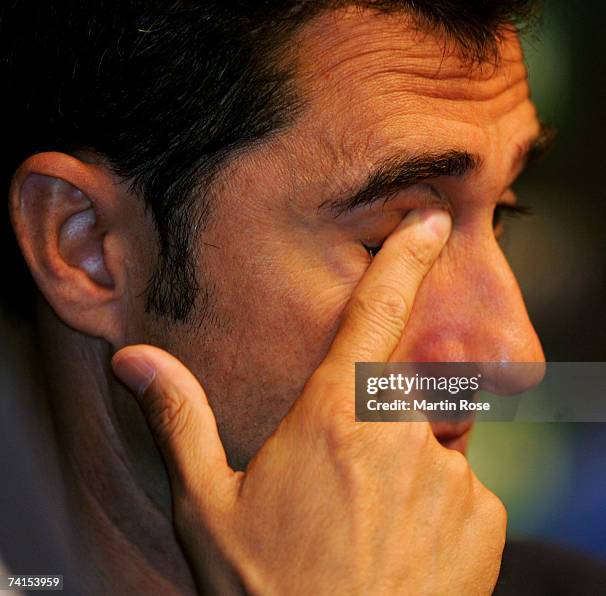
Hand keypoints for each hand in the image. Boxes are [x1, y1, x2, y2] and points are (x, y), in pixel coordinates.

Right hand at [112, 208, 505, 594]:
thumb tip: (134, 360)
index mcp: (334, 416)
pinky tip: (402, 551)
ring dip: (403, 469)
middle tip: (346, 484)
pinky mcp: (483, 518)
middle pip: (400, 391)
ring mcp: (449, 476)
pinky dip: (436, 507)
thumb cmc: (268, 590)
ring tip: (366, 526)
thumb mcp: (208, 504)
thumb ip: (180, 418)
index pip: (377, 310)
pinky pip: (461, 490)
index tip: (432, 217)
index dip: (406, 256)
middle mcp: (399, 433)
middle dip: (377, 419)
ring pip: (431, 444)